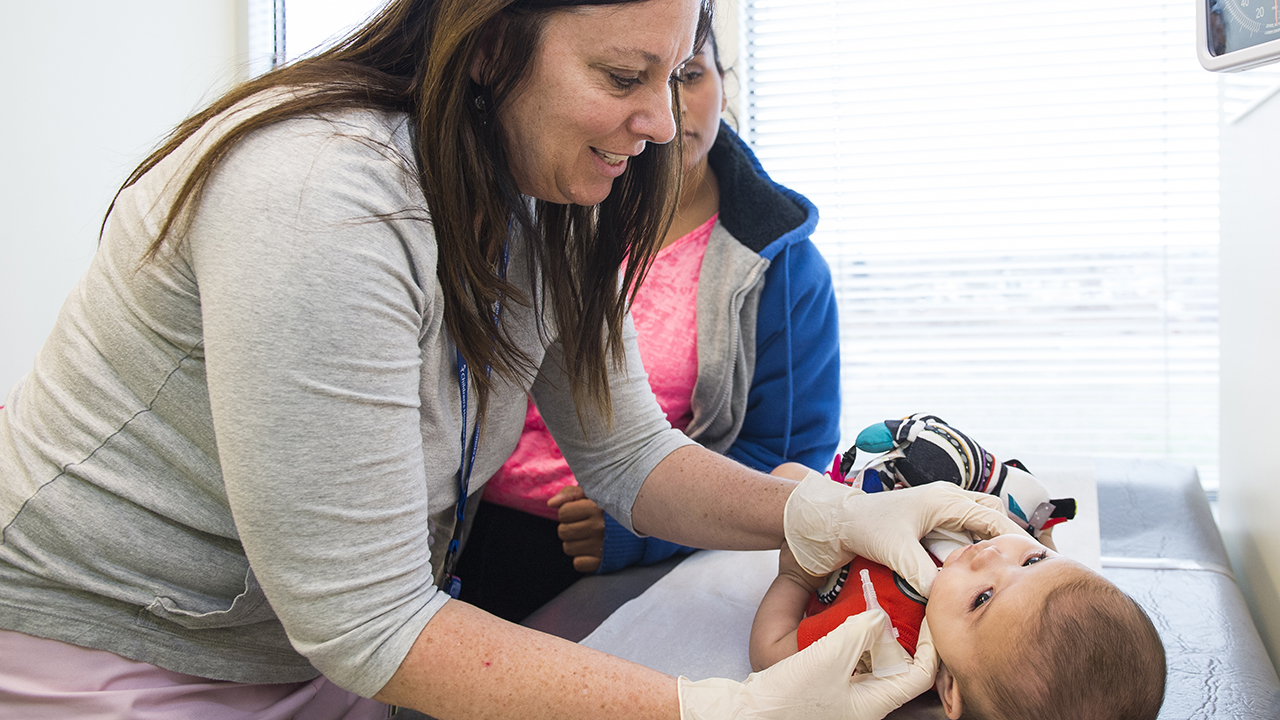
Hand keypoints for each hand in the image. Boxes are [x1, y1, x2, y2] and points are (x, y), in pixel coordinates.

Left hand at [548, 485, 604, 572]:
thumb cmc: (610, 507)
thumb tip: (551, 504)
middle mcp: (599, 527)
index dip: (568, 511)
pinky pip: (578, 564)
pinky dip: (581, 558)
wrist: (639, 524)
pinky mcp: (603, 561)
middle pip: (563, 532)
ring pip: (568, 548)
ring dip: (574, 542)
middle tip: (582, 525)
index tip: (579, 511)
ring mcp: (601, 546)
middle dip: (569, 527)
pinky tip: (591, 549)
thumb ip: (570, 493)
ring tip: (587, 536)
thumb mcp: (593, 493)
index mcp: (596, 508)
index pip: (563, 513)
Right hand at [680, 609, 936, 719]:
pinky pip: (855, 662)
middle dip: (905, 634)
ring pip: (877, 662)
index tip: (931, 613)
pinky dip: (857, 640)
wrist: (747, 713)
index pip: (922, 674)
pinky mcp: (830, 689)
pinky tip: (848, 620)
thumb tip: (882, 616)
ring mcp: (848, 698)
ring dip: (879, 635)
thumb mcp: (828, 656)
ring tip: (878, 605)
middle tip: (905, 603)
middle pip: (901, 667)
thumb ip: (860, 631)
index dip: (932, 643)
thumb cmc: (788, 697)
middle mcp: (867, 703)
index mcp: (875, 703)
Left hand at [783, 470, 1024, 595]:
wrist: (836, 519)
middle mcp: (947, 499)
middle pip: (992, 515)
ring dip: (988, 543)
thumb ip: (924, 574)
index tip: (1032, 560)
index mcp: (945, 499)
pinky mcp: (930, 521)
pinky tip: (971, 569)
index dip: (1015, 538)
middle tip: (1018, 567)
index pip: (994, 518)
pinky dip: (971, 547)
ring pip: (978, 522)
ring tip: (999, 571)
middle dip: (1006, 538)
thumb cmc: (864, 526)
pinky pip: (962, 531)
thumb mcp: (896, 552)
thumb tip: (947, 597)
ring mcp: (939, 509)